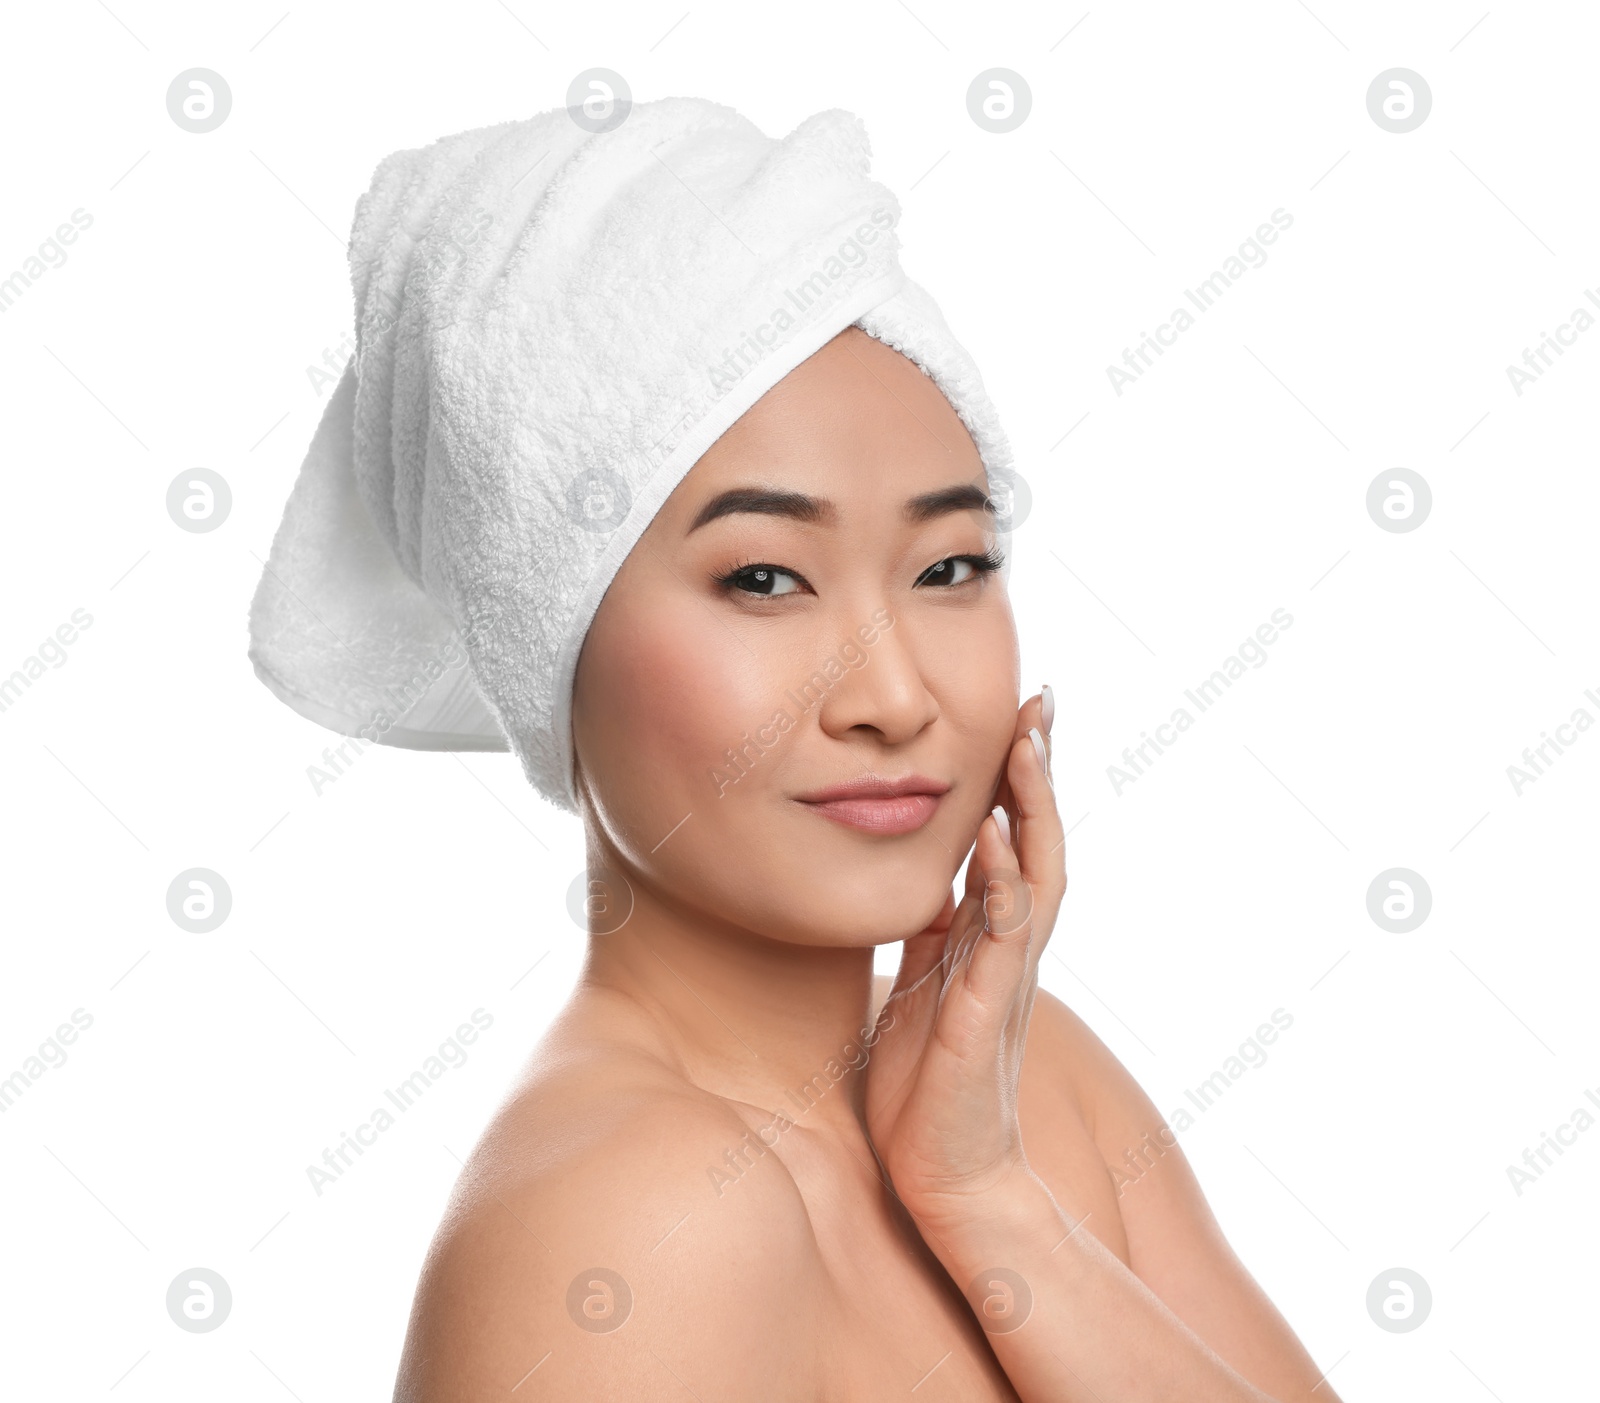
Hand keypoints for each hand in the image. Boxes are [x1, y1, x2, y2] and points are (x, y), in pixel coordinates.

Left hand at [863, 689, 1066, 1236]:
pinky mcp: (984, 1012)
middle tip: (1043, 699)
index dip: (1020, 779)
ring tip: (1028, 741)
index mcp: (989, 937)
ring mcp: (1003, 976)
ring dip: (1034, 808)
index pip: (1015, 839)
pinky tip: (994, 836)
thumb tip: (929, 885)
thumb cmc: (928, 1083)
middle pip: (1040, 840)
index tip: (1022, 713)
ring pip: (1037, 875)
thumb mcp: (923, 985)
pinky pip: (1002, 935)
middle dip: (1041, 770)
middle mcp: (1008, 947)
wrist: (945, 1173)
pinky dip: (1002, 882)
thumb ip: (935, 933)